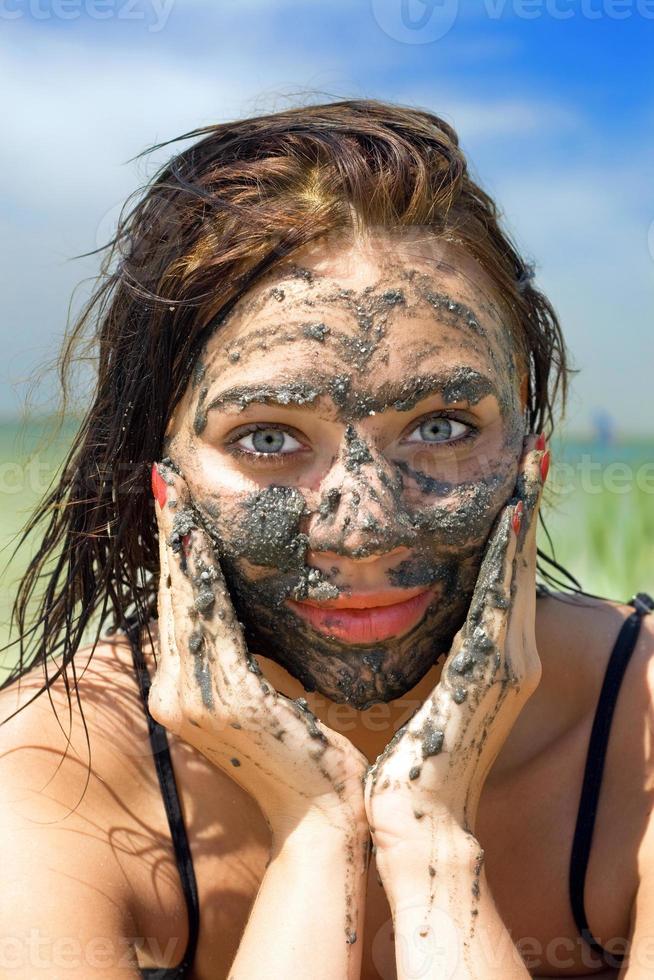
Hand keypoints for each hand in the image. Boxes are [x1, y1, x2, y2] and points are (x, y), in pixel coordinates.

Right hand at [148, 459, 368, 838]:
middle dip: (168, 535)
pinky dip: (201, 575)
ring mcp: (191, 697)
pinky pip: (209, 619)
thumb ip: (248, 659)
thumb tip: (249, 617)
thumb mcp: (269, 698)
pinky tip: (198, 537)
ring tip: (173, 492)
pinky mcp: (221, 696)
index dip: (173, 554)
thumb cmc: (309, 754)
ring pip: (182, 599)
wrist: (324, 814)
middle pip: (170, 595)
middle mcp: (175, 692)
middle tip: (165, 479)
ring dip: (178, 543)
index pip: (178, 606)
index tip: (175, 504)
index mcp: (188, 692)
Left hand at [364, 434, 547, 856]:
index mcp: (492, 656)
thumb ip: (435, 655)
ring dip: (525, 517)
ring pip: (517, 573)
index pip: (503, 577)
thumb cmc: (412, 758)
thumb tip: (412, 618)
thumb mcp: (426, 692)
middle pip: (520, 565)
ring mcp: (508, 663)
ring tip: (533, 465)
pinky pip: (500, 601)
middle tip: (537, 453)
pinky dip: (508, 558)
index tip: (514, 482)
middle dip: (530, 507)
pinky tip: (510, 516)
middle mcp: (511, 653)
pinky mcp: (492, 673)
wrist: (417, 817)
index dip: (512, 529)